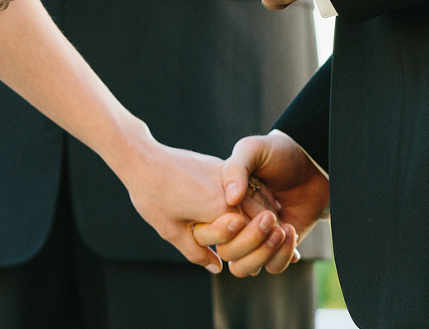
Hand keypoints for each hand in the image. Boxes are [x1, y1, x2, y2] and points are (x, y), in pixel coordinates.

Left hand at [118, 140, 289, 273]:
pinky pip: (248, 184)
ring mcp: (226, 175)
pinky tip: (260, 208)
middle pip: (262, 214)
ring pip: (258, 196)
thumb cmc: (153, 197)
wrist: (143, 159)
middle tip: (285, 251)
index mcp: (219, 209)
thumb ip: (196, 252)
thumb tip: (218, 268)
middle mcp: (228, 191)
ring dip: (268, 214)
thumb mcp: (171, 230)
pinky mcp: (221, 165)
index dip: (264, 247)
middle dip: (272, 233)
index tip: (275, 259)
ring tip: (276, 230)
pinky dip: (258, 197)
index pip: (254, 232)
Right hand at [191, 131, 329, 276]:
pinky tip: (291, 230)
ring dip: (263, 253)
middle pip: (227, 253)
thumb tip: (231, 199)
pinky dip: (282, 255)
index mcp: (221, 206)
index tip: (240, 218)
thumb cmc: (279, 153)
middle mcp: (235, 225)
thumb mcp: (253, 149)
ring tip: (282, 229)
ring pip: (244, 268)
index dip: (220, 231)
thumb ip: (235, 168)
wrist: (313, 163)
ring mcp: (256, 239)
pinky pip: (272, 266)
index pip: (206, 232)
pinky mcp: (277, 248)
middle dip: (247, 241)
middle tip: (270, 217)